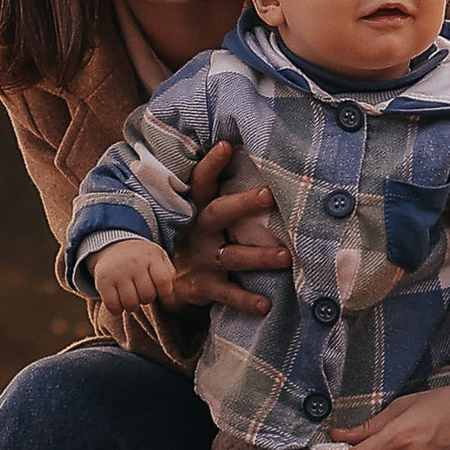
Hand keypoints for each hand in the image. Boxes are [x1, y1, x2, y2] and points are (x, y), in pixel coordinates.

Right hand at [91, 238, 177, 314]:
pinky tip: (119, 302)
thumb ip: (168, 276)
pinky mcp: (103, 281)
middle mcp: (134, 263)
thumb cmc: (142, 260)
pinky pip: (113, 306)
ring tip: (132, 298)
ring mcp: (117, 272)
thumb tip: (169, 303)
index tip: (161, 293)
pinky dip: (117, 310)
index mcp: (151, 256)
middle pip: (147, 295)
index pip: (163, 280)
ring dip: (133, 306)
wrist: (112, 245)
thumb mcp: (159, 258)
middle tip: (142, 292)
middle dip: (147, 298)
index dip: (165, 293)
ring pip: (131, 304)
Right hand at [163, 139, 292, 314]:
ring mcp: (202, 260)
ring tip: (285, 256)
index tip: (227, 145)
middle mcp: (199, 232)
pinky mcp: (204, 286)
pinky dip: (246, 300)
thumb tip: (247, 156)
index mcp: (198, 211)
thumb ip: (221, 196)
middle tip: (269, 194)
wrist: (163, 283)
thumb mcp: (199, 216)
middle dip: (242, 204)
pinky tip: (265, 304)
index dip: (211, 164)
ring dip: (259, 257)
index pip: (201, 183)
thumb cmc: (196, 240)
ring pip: (232, 256)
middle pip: (218, 214)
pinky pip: (227, 294)